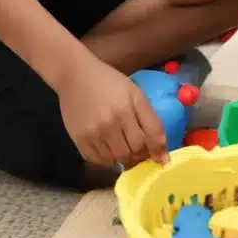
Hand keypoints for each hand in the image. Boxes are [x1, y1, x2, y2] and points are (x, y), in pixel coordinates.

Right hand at [56, 53, 168, 169]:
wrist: (75, 76)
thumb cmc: (110, 83)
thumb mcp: (136, 94)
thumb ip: (151, 121)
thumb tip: (162, 156)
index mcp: (128, 108)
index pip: (150, 138)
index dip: (158, 151)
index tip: (160, 159)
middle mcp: (110, 123)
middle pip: (133, 153)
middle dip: (140, 155)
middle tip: (139, 150)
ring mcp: (93, 133)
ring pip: (116, 161)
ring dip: (123, 159)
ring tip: (123, 147)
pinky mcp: (79, 140)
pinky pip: (98, 161)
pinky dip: (107, 159)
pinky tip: (108, 148)